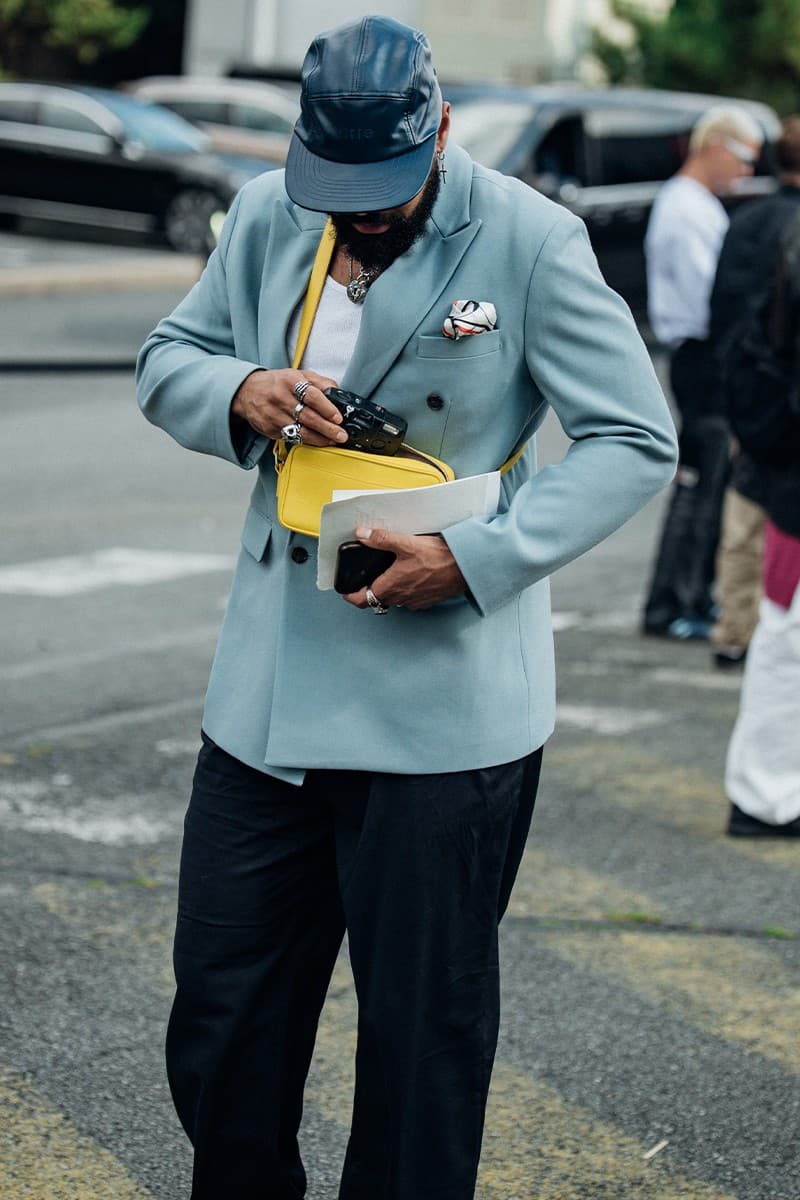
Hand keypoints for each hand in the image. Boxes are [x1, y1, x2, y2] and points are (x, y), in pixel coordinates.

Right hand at [231, 368, 348, 445]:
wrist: (247, 391)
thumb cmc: (276, 383)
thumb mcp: (297, 374)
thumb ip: (319, 382)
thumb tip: (338, 393)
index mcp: (289, 381)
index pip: (311, 395)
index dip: (327, 408)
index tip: (338, 417)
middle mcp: (280, 398)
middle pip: (308, 416)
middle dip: (328, 428)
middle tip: (341, 435)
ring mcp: (273, 415)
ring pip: (300, 431)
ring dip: (319, 439)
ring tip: (332, 440)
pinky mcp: (269, 429)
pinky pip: (291, 437)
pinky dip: (306, 441)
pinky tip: (317, 441)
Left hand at [342, 527, 466, 611]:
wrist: (466, 567)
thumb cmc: (439, 558)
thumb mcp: (406, 543)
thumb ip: (381, 539)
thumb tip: (362, 534)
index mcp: (390, 587)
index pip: (361, 600)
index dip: (350, 595)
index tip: (345, 590)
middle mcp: (401, 599)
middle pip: (377, 599)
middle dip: (369, 589)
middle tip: (366, 578)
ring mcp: (414, 601)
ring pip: (394, 598)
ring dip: (389, 589)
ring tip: (389, 573)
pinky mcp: (427, 600)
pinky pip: (409, 598)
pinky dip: (405, 589)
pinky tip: (411, 576)